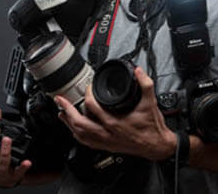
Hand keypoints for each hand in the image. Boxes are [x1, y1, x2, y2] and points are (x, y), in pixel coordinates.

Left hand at [55, 67, 176, 160]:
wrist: (157, 146)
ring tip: (61, 113)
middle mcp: (107, 133)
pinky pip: (87, 143)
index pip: (92, 107)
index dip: (87, 94)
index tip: (87, 88)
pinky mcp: (106, 147)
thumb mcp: (151, 103)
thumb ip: (145, 85)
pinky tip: (73, 130)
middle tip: (60, 100)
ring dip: (69, 124)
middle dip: (67, 110)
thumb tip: (138, 71)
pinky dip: (77, 135)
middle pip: (79, 123)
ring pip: (80, 135)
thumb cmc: (152, 127)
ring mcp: (105, 142)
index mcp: (114, 122)